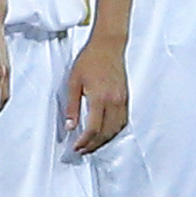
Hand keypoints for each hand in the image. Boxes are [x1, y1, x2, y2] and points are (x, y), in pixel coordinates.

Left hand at [63, 36, 128, 154]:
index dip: (84, 141)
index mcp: (100, 98)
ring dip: (103, 141)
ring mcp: (122, 101)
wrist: (108, 46)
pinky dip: (113, 131)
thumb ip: (72, 105)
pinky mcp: (126, 98)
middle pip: (105, 133)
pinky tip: (105, 133)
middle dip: (93, 145)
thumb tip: (70, 126)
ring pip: (115, 130)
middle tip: (81, 150)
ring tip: (91, 145)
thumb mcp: (74, 81)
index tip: (75, 147)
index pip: (93, 128)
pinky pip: (122, 122)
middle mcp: (114, 102)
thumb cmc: (89, 60)